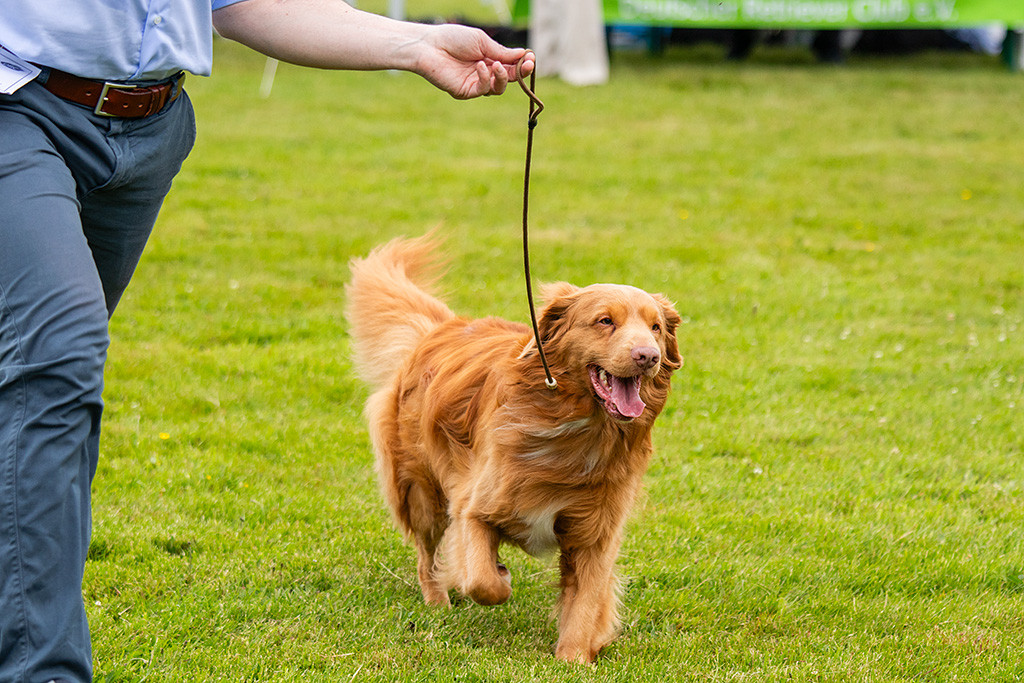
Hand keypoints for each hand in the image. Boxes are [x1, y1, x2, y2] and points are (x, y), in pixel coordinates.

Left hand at [416, 25, 533, 99]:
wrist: (430, 46)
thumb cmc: (453, 39)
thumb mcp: (482, 42)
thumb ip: (501, 51)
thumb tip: (523, 54)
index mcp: (489, 58)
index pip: (511, 65)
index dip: (522, 64)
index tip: (531, 58)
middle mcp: (484, 72)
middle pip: (508, 78)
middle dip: (519, 73)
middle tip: (527, 65)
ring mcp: (475, 83)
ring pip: (498, 88)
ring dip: (502, 77)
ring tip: (496, 65)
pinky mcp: (466, 92)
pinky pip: (483, 90)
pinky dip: (485, 78)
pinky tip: (481, 66)